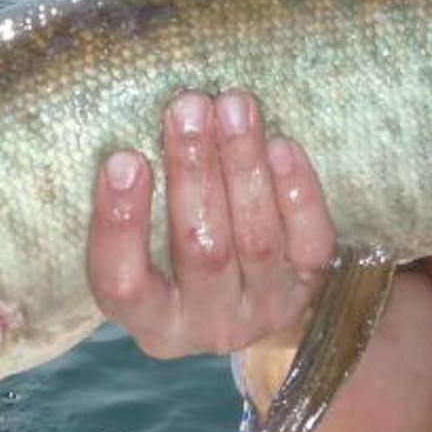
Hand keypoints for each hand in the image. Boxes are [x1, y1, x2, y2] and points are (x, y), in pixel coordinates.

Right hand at [84, 89, 336, 357]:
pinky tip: (280, 145)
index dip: (120, 223)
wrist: (258, 293)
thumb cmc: (180, 250)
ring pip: (256, 239)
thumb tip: (125, 124)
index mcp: (152, 321)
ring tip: (234, 107)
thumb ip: (135, 201)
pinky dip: (296, 192)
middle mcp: (208, 325)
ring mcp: (265, 309)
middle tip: (188, 106)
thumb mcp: (148, 246)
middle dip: (193, 171)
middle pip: (200, 249)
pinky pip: (309, 241)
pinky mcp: (310, 286)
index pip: (123, 282)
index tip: (124, 159)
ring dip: (243, 166)